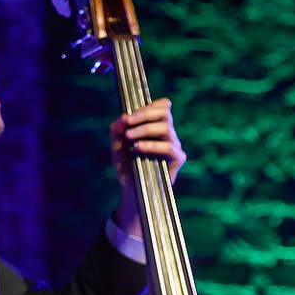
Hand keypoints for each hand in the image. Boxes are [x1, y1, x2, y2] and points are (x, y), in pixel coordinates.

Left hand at [109, 98, 186, 235]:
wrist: (130, 189)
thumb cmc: (126, 166)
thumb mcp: (116, 145)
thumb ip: (117, 129)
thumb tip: (123, 117)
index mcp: (155, 126)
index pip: (162, 105)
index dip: (148, 105)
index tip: (129, 115)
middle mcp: (167, 133)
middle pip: (165, 111)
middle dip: (144, 113)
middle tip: (128, 122)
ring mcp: (174, 145)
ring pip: (166, 127)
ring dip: (144, 129)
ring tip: (129, 137)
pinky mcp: (177, 158)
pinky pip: (168, 146)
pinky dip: (152, 145)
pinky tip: (138, 148)